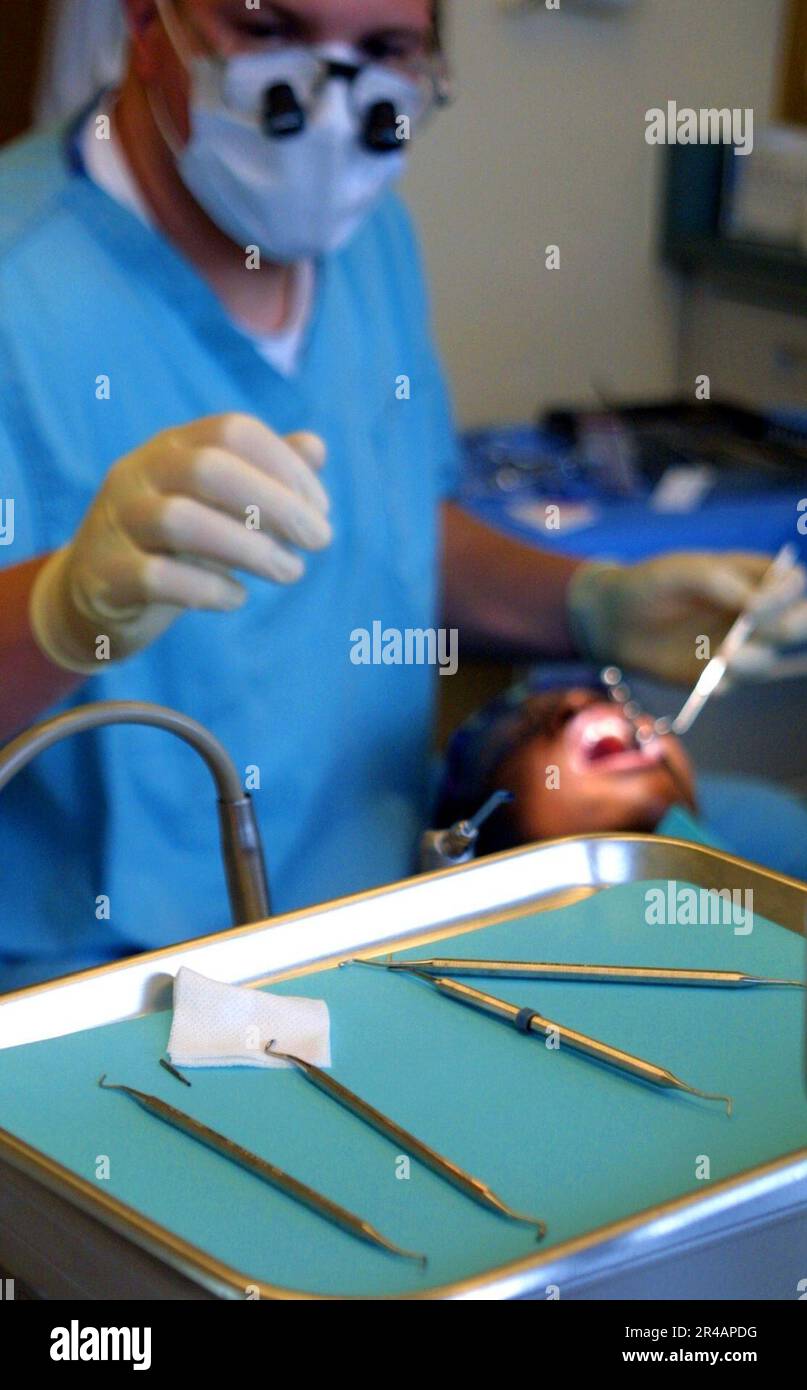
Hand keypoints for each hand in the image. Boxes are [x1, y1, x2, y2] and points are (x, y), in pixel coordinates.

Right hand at [30, 413, 331, 673]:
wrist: (93, 591)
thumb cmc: (173, 542)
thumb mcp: (218, 504)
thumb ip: (265, 474)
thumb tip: (316, 448)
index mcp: (172, 446)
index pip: (234, 432)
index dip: (286, 466)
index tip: (321, 509)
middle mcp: (139, 473)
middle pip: (209, 469)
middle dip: (276, 504)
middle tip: (320, 541)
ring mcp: (117, 522)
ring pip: (181, 521)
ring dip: (249, 549)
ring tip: (291, 572)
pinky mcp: (105, 576)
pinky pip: (157, 578)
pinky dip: (208, 589)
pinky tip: (238, 598)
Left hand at [567, 551, 806, 684]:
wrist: (613, 620)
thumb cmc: (651, 584)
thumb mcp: (683, 572)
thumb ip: (722, 583)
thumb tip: (757, 607)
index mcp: (754, 577)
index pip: (793, 584)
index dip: (786, 596)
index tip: (756, 606)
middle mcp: (755, 613)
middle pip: (797, 624)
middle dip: (788, 629)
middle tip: (764, 633)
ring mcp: (740, 645)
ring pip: (767, 658)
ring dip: (752, 661)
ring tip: (725, 659)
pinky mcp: (717, 673)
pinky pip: (733, 683)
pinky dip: (725, 684)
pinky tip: (710, 685)